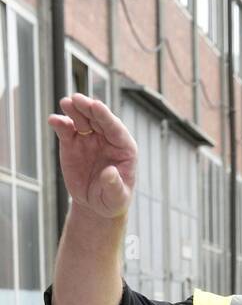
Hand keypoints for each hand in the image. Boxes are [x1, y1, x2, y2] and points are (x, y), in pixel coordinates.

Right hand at [47, 93, 136, 218]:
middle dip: (88, 108)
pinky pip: (66, 130)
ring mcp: (88, 138)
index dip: (106, 116)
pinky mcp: (72, 143)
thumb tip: (109, 173)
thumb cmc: (112, 200)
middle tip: (78, 99)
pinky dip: (60, 124)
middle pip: (98, 118)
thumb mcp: (116, 197)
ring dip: (74, 110)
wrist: (94, 205)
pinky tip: (54, 120)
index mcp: (124, 148)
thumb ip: (114, 185)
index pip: (115, 128)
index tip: (96, 106)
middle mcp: (107, 138)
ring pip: (81, 119)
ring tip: (67, 103)